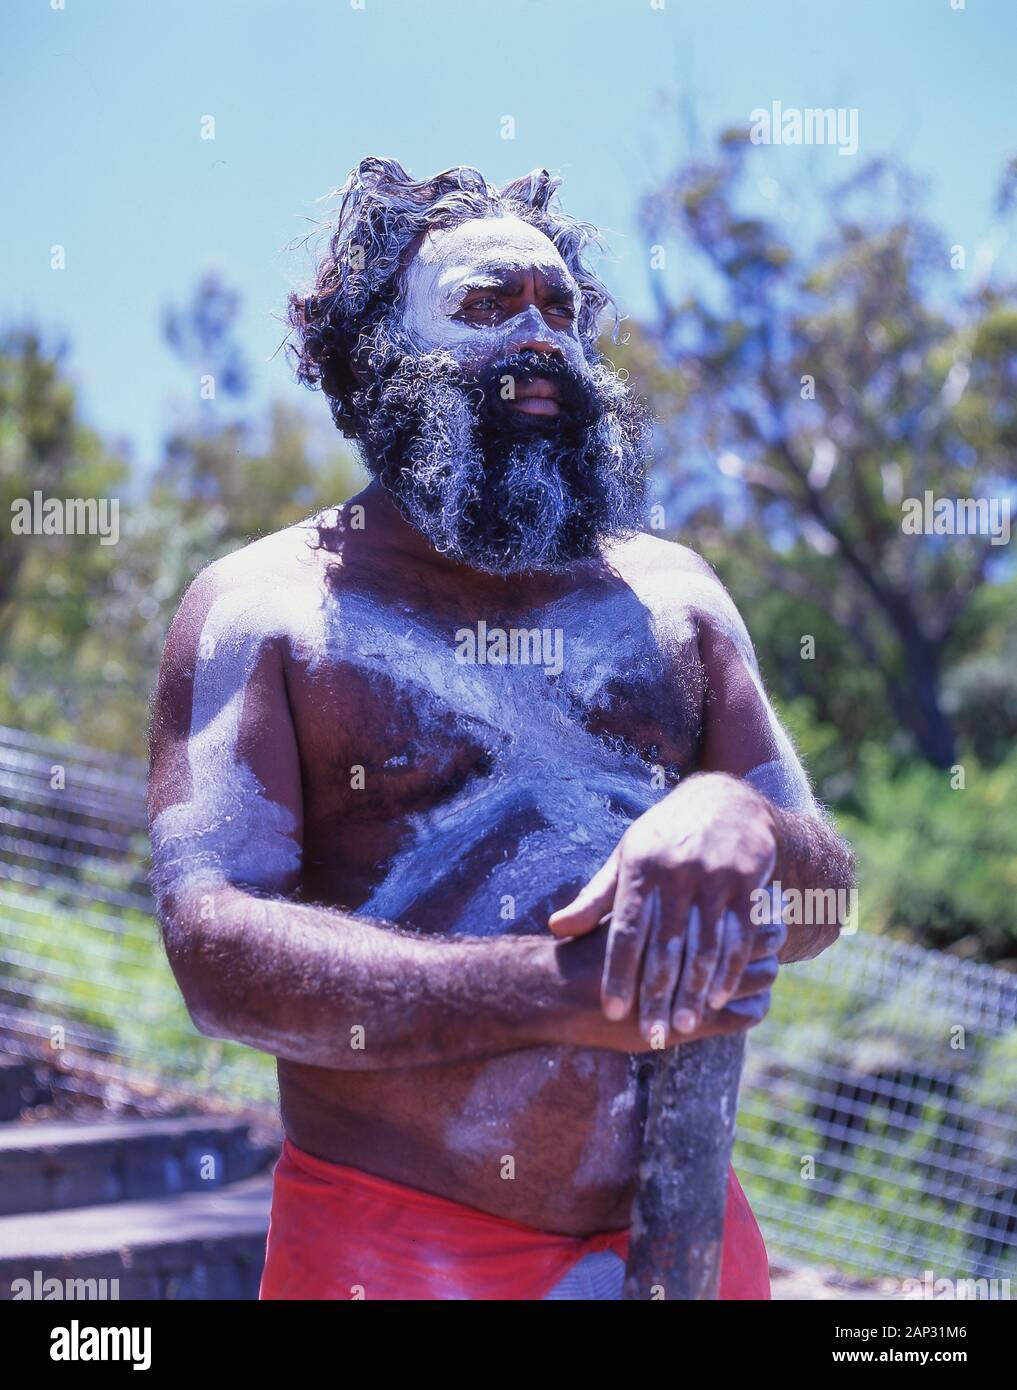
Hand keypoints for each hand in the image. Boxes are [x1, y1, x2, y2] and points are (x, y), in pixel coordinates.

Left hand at [548, 774, 782, 1041]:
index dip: (619, 971)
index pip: (626, 929)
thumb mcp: (627, 858)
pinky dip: (728, 970)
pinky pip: (738, 936)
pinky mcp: (748, 884)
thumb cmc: (665, 838)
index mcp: (641, 868)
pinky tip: (717, 998)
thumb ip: (596, 898)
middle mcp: (678, 872)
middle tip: (650, 1033)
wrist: (726, 801)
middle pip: (665, 945)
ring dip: (693, 991)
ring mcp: (715, 878)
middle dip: (657, 994)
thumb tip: (557, 929)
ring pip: (704, 946)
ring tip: (682, 1025)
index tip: (612, 1009)